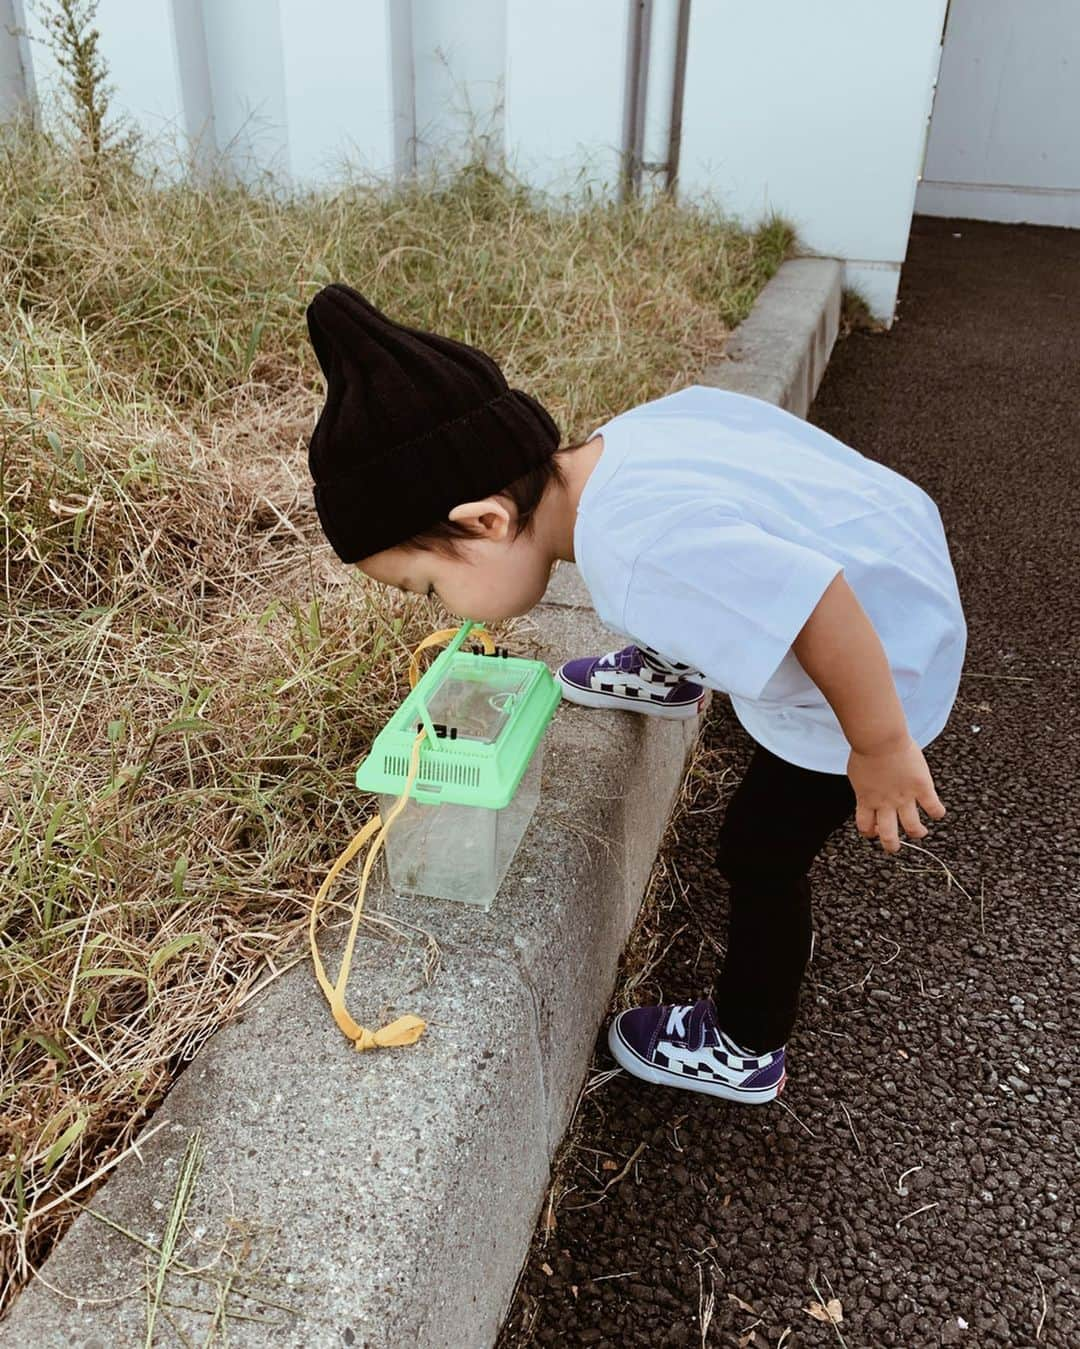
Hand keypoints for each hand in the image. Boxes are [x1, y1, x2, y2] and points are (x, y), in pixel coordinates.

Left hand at [846, 735, 945, 854]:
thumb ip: (864, 786)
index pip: (865, 826)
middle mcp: (885, 803)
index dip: (869, 832)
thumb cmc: (866, 748)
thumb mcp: (857, 773)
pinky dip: (937, 812)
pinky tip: (938, 813)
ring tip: (920, 832)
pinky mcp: (921, 788)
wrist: (879, 738)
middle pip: (887, 835)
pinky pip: (933, 807)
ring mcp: (904, 797)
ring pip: (912, 826)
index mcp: (866, 799)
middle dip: (891, 845)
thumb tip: (866, 788)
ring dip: (917, 832)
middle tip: (894, 847)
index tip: (874, 831)